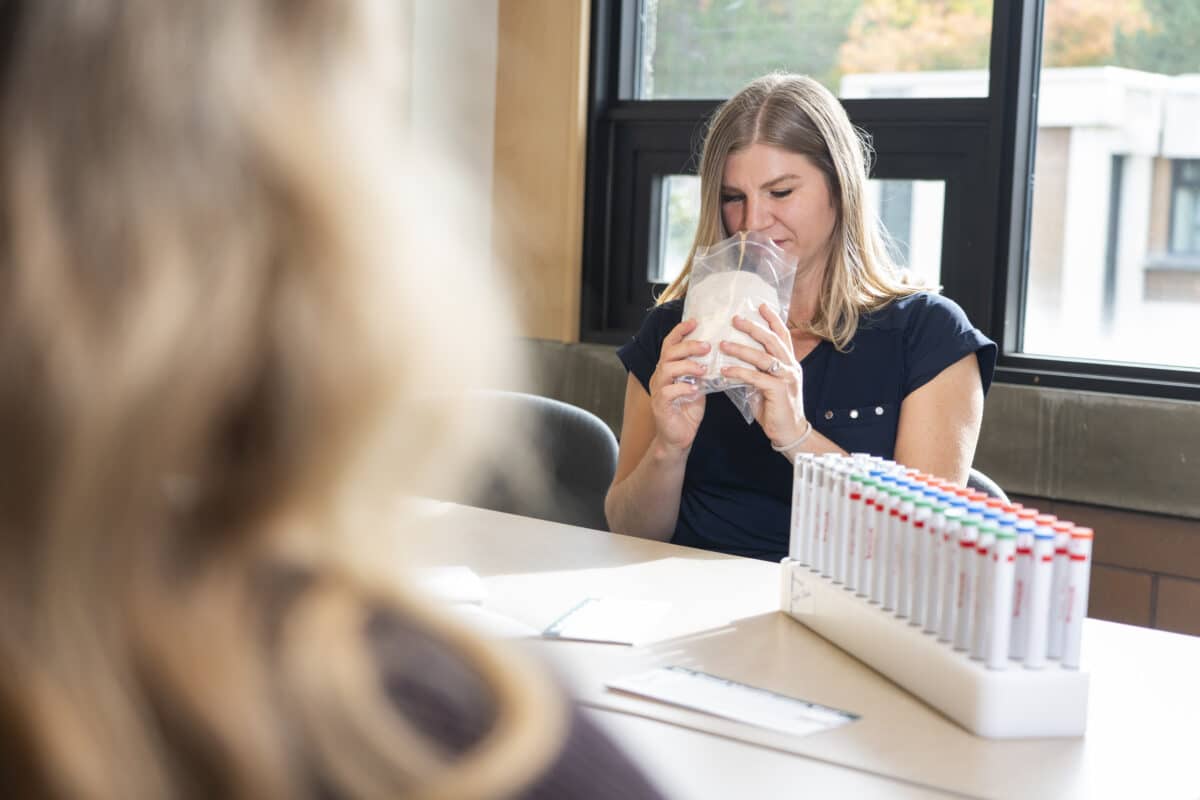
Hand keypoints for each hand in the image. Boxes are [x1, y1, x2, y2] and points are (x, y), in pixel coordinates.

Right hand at [648, 318, 708, 452]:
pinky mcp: (660, 405)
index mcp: (668, 368)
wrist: (678, 438)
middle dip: (688, 346)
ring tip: (704, 369)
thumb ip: (703, 371)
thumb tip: (720, 354)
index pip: (670, 344)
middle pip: (669, 353)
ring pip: (667, 369)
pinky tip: (696, 390)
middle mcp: (659, 376)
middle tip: (707, 346)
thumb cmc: (688, 410)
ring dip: (687, 366)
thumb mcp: (698, 385)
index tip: (695, 321)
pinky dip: (683, 388)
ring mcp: (658, 390)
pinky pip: (668, 392)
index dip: (680, 331)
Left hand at [718, 303, 806, 446]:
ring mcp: (786, 377)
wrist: (789, 432)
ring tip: (722, 344)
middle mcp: (790, 366)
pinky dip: (739, 372)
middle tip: (735, 319)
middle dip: (753, 327)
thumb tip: (735, 359)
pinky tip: (725, 370)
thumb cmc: (775, 408)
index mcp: (789, 362)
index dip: (773, 319)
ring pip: (762, 357)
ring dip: (740, 349)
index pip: (782, 335)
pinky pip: (755, 377)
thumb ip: (756, 370)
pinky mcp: (778, 390)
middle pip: (771, 340)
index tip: (760, 305)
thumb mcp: (766, 385)